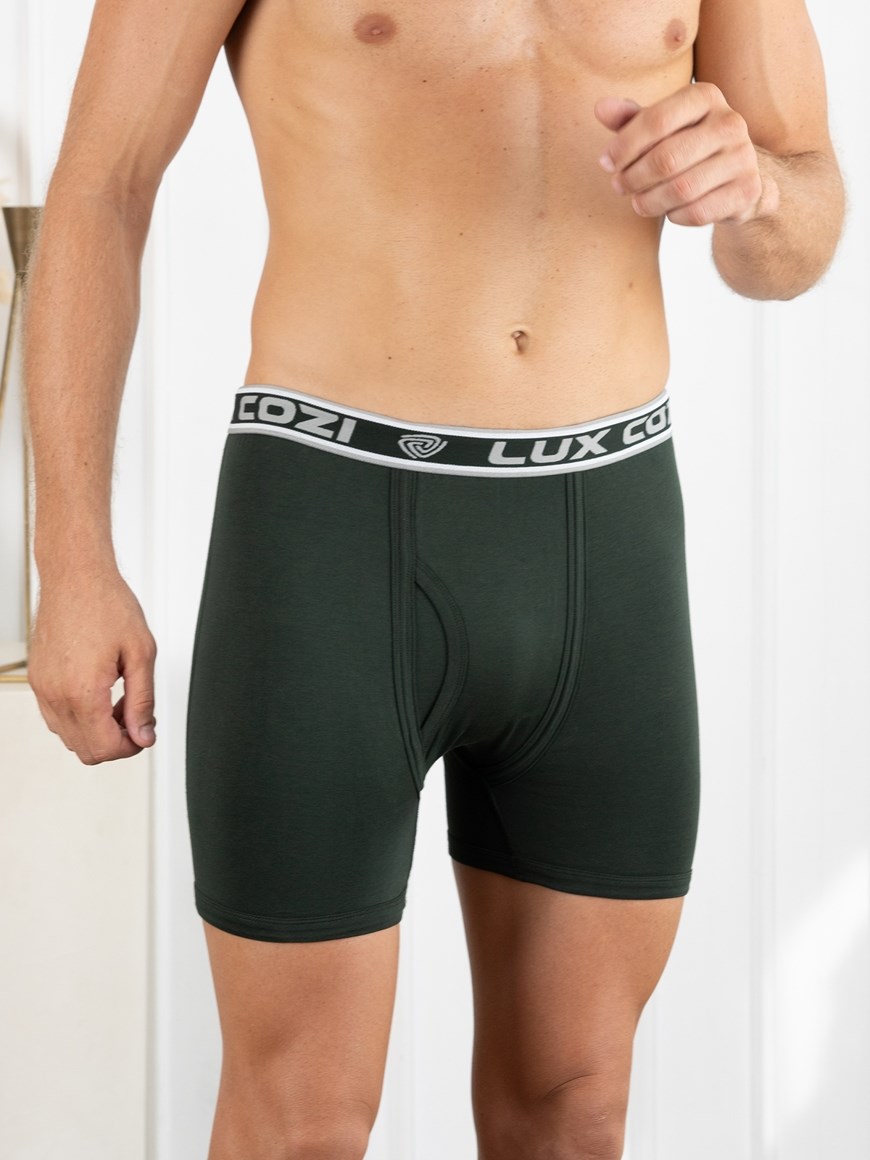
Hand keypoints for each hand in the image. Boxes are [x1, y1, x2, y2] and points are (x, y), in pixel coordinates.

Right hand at [28, 568, 157, 764]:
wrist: (76, 576)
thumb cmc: (106, 604)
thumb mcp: (141, 654)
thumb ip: (143, 701)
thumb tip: (144, 734)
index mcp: (82, 691)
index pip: (103, 748)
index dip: (131, 747)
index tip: (144, 730)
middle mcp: (55, 694)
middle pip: (84, 750)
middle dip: (115, 741)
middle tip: (135, 715)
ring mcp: (42, 688)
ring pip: (68, 737)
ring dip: (96, 730)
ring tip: (118, 700)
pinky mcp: (38, 679)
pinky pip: (55, 717)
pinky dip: (79, 717)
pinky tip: (99, 693)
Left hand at [594, 83, 778, 226]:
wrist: (736, 176)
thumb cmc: (686, 144)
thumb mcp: (659, 127)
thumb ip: (630, 118)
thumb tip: (600, 108)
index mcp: (705, 96)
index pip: (656, 120)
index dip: (624, 146)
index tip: (605, 164)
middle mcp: (730, 122)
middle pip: (666, 159)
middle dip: (634, 177)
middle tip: (619, 186)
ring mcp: (743, 156)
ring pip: (681, 189)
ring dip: (650, 201)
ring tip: (638, 202)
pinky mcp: (747, 190)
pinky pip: (698, 212)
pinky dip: (674, 216)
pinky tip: (669, 211)